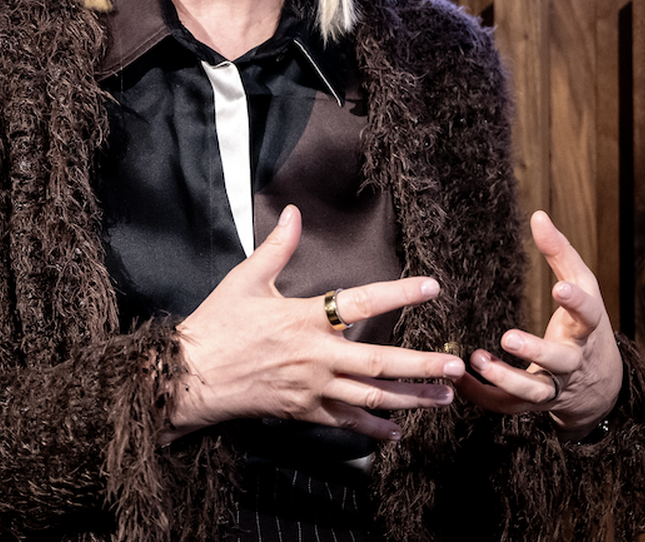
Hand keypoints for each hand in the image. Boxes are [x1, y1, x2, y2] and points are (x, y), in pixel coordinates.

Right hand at [166, 205, 465, 443]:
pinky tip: (396, 431)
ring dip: (410, 399)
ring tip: (444, 398)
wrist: (188, 377)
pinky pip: (344, 423)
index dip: (399, 294)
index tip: (432, 287)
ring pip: (370, 397)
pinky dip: (372, 429)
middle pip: (379, 363)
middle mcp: (314, 356)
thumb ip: (276, 248)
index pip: (361, 303)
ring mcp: (310, 388)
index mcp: (303, 319)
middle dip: (422, 365)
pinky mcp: (302, 412)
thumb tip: (292, 212)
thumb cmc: (215, 325)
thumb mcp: (244, 280)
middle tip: (457, 365)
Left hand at [455, 210, 622, 437]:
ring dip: (505, 379)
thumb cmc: (584, 326)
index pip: (589, 315)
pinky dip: (482, 396)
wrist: (598, 385)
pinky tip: (458, 380)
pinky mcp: (533, 406)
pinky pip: (507, 406)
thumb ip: (560, 253)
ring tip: (477, 359)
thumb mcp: (583, 287)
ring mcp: (554, 387)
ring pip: (533, 392)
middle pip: (559, 362)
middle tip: (508, 338)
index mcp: (586, 330)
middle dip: (536, 353)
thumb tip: (538, 215)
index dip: (576, 302)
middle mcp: (572, 362)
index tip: (561, 287)